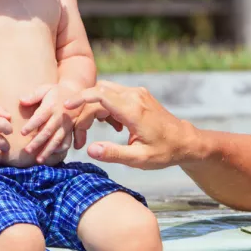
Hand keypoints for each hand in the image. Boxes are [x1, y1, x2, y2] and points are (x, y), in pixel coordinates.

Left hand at [20, 84, 74, 163]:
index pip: (40, 117)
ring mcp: (66, 124)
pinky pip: (67, 141)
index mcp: (51, 106)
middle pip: (48, 131)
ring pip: (57, 139)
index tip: (23, 133)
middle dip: (38, 142)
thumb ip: (34, 95)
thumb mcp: (46, 88)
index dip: (32, 125)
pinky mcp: (70, 129)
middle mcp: (59, 117)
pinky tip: (53, 155)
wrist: (77, 93)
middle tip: (27, 150)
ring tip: (39, 160)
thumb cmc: (57, 91)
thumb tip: (21, 101)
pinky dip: (61, 149)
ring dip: (48, 150)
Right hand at [64, 80, 191, 169]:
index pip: (100, 94)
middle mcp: (134, 96)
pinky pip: (114, 94)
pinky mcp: (138, 95)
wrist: (185, 141)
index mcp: (133, 110)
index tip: (65, 107)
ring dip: (94, 108)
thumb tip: (90, 150)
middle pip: (99, 93)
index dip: (80, 99)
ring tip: (93, 132)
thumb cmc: (164, 152)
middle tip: (79, 136)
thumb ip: (113, 153)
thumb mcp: (138, 159)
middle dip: (83, 111)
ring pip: (105, 91)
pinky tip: (112, 127)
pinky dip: (105, 106)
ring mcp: (137, 93)